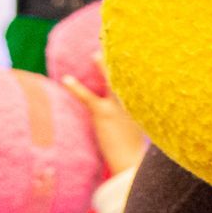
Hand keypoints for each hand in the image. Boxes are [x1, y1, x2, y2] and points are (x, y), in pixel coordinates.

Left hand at [62, 57, 147, 175]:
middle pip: (128, 78)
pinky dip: (76, 88)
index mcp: (144, 109)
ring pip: (111, 81)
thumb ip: (133, 125)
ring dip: (103, 66)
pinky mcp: (104, 114)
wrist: (133, 167)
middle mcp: (134, 104)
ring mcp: (120, 107)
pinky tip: (67, 80)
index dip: (134, 72)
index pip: (139, 86)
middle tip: (117, 45)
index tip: (134, 59)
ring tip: (95, 54)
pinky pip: (88, 97)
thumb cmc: (136, 157)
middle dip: (122, 62)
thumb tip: (131, 126)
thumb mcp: (139, 139)